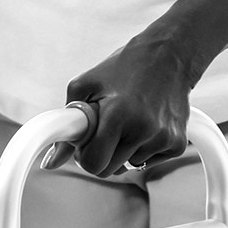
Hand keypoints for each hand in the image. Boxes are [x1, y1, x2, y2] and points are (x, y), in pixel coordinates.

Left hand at [64, 33, 199, 176]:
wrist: (169, 56)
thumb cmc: (122, 69)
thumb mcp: (84, 86)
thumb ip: (66, 126)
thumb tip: (50, 163)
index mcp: (117, 114)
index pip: (92, 163)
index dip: (83, 155)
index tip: (85, 142)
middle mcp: (143, 129)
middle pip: (108, 172)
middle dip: (100, 155)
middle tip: (104, 130)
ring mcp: (163, 138)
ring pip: (128, 167)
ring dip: (122, 150)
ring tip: (128, 120)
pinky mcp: (177, 144)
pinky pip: (148, 162)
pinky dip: (142, 149)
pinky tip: (146, 124)